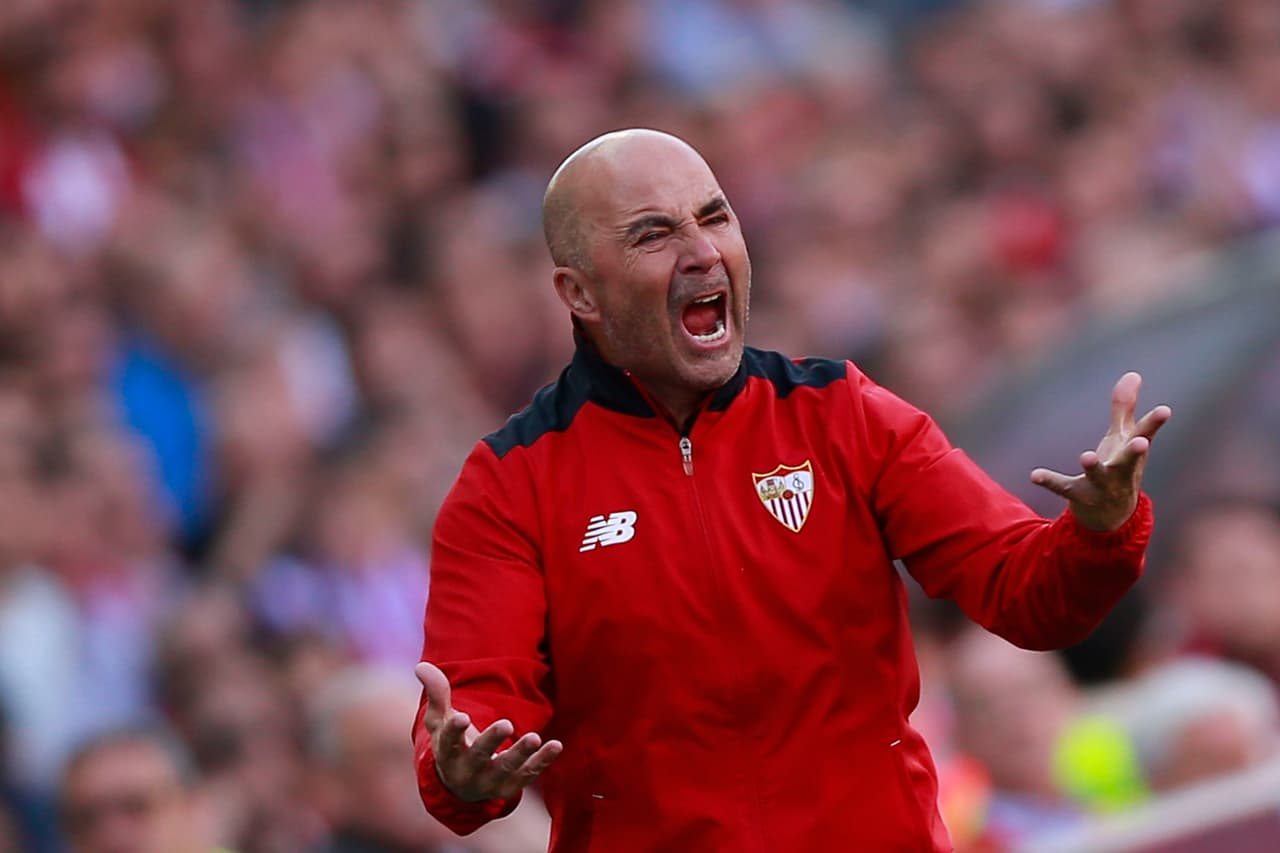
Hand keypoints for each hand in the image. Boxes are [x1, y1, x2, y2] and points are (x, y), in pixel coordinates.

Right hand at [416, 662, 562, 802]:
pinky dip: (542, 761)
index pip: (449, 742)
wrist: (462, 786)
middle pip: (480, 756)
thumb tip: (421, 666)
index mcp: (448, 753)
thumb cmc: (451, 744)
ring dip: (521, 753)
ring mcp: (490, 781)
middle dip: (492, 741)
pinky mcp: (511, 786)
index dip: (455, 731)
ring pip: (506, 768)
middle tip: (506, 724)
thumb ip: (437, 694)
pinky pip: (528, 774)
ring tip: (534, 736)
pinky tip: (556, 745)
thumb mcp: (441, 721)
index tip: (462, 717)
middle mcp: (468, 770)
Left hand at [1030, 372, 1170, 531]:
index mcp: (1131, 454)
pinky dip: (1050, 481)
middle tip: (1140, 444)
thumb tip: (1133, 374)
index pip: (1146, 435)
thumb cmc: (1121, 468)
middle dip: (1135, 453)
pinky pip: (1063, 487)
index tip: (1165, 410)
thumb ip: (1125, 407)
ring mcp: (1101, 485)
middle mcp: (1121, 471)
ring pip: (1099, 476)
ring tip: (1087, 455)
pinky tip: (1034, 475)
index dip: (1155, 422)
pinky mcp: (1079, 495)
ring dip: (1094, 466)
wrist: (1112, 516)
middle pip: (1130, 462)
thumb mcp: (1122, 438)